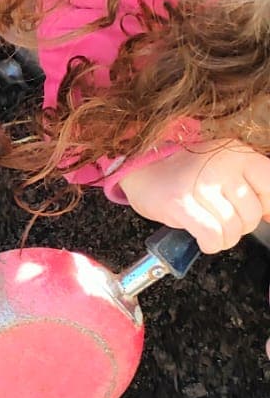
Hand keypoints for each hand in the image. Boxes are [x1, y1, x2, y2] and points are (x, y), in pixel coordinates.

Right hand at [117, 141, 269, 252]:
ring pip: (232, 229)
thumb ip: (248, 184)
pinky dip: (210, 244)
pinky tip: (203, 238)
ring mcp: (201, 184)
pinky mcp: (181, 203)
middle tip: (221, 220)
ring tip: (210, 229)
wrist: (140, 166)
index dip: (266, 207)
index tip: (256, 213)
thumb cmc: (184, 172)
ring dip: (223, 238)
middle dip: (240, 226)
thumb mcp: (223, 166)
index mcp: (237, 153)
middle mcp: (222, 164)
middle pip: (251, 214)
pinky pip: (212, 236)